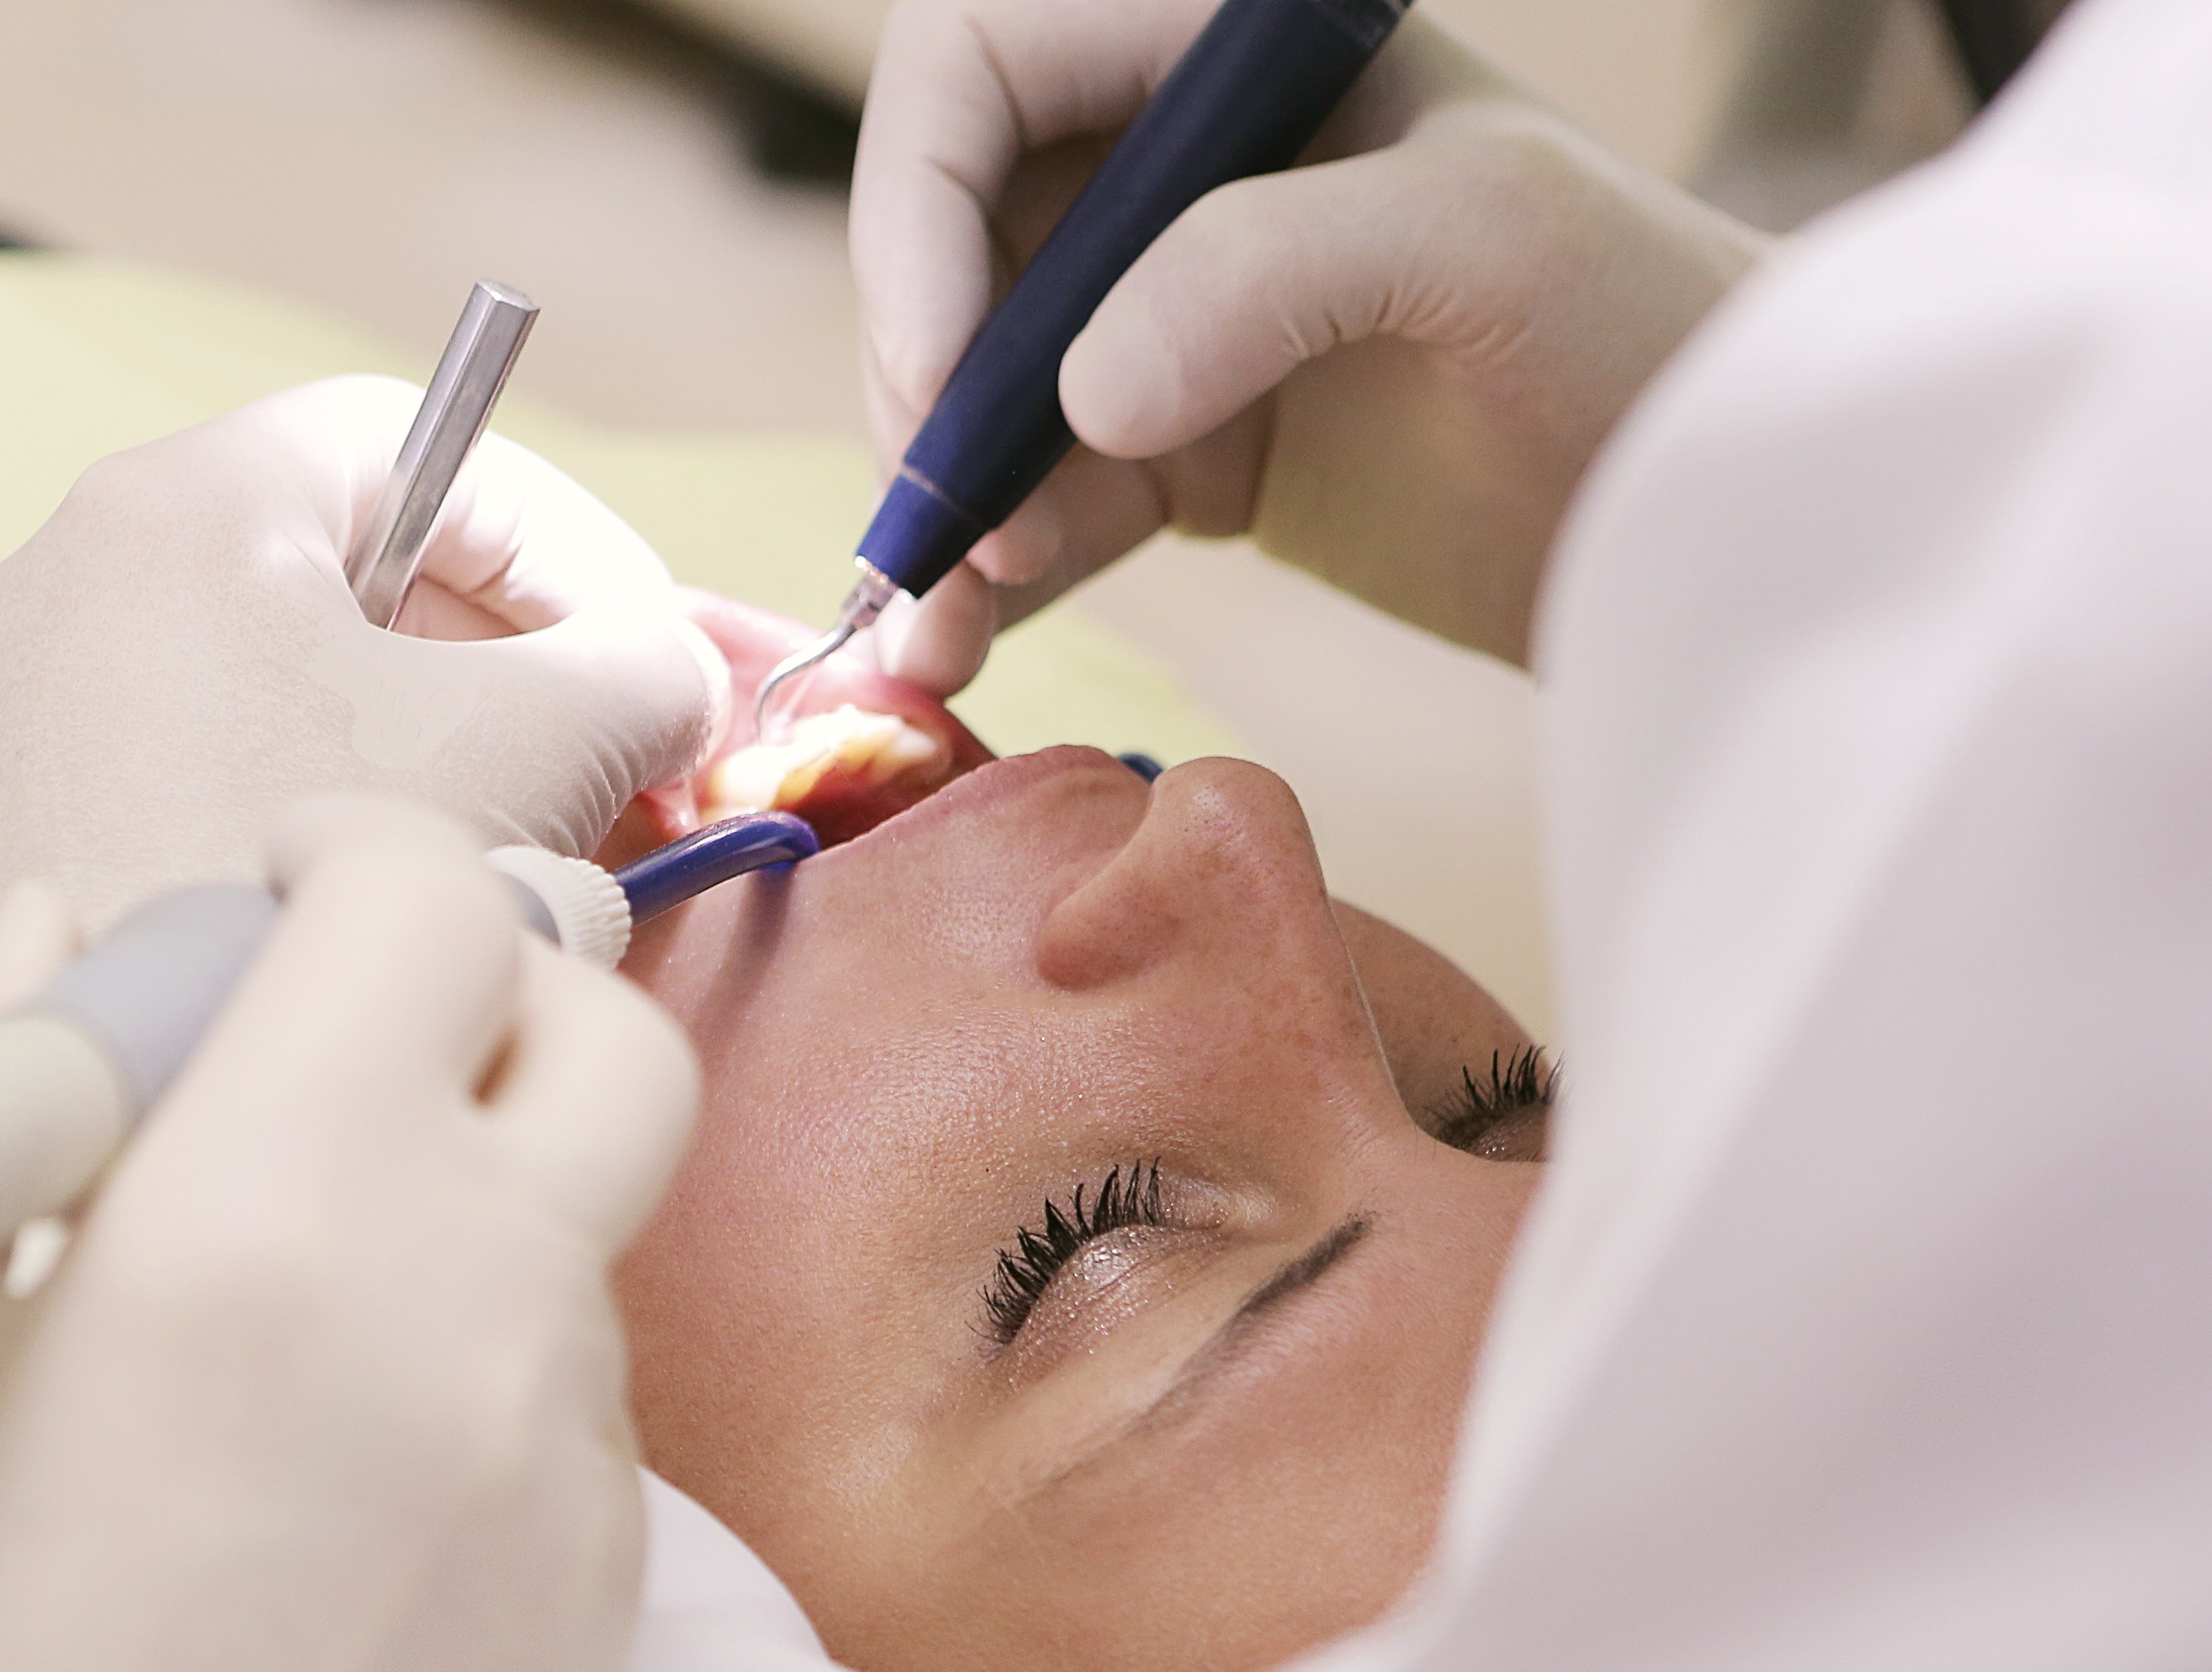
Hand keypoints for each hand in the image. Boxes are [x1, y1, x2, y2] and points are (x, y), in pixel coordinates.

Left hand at [0, 374, 725, 980]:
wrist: (131, 1128)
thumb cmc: (318, 910)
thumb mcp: (546, 750)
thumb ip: (645, 669)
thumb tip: (673, 673)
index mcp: (178, 505)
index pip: (416, 440)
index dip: (563, 537)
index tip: (641, 645)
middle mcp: (57, 582)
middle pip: (332, 559)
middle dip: (496, 654)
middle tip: (606, 757)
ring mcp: (6, 714)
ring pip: (259, 675)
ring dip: (406, 739)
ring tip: (512, 843)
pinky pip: (180, 769)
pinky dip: (296, 805)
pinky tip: (381, 906)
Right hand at [0, 797, 700, 1671]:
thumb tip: (64, 927)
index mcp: (270, 1213)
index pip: (422, 903)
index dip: (345, 858)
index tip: (267, 887)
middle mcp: (472, 1306)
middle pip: (598, 1028)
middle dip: (481, 991)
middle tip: (334, 1050)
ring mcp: (566, 1458)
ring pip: (584, 1223)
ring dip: (471, 1194)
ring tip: (287, 1313)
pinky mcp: (605, 1593)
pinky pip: (582, 1397)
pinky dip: (484, 1366)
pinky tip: (333, 1468)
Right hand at [852, 3, 1763, 686]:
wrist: (1725, 522)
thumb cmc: (1647, 329)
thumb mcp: (1480, 242)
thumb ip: (1267, 271)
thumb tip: (1082, 398)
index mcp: (1228, 45)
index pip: (979, 62)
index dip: (917, 202)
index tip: (943, 357)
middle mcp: (1179, 164)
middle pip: (949, 240)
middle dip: (925, 382)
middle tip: (949, 516)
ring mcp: (1173, 310)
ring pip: (977, 387)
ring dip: (942, 503)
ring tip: (945, 620)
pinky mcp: (1183, 447)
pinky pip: (1037, 496)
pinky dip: (988, 570)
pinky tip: (960, 641)